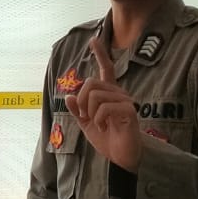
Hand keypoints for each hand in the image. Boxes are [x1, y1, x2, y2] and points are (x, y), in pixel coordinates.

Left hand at [65, 36, 142, 172]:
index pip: (106, 69)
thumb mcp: (86, 124)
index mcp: (109, 94)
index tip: (93, 40)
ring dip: (90, 113)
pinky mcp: (128, 112)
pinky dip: (98, 119)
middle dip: (82, 101)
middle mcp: (118, 94)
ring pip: (95, 95)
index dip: (100, 54)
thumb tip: (69, 97)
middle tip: (86, 116)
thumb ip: (78, 110)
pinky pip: (104, 108)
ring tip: (98, 124)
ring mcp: (125, 101)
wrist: (119, 157)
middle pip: (91, 83)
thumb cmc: (107, 139)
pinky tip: (104, 127)